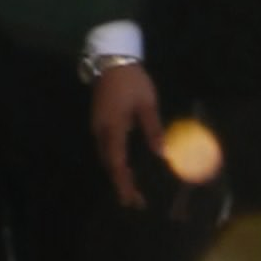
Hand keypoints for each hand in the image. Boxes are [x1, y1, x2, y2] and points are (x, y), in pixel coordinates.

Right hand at [89, 60, 163, 203]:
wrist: (111, 58)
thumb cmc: (132, 80)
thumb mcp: (147, 104)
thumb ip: (153, 129)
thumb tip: (162, 154)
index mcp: (113, 127)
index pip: (117, 162)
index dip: (123, 182)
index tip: (130, 200)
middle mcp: (101, 131)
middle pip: (109, 163)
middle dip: (121, 183)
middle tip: (136, 202)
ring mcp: (98, 126)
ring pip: (106, 157)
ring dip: (118, 174)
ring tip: (133, 190)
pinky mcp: (100, 122)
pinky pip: (107, 148)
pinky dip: (116, 162)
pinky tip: (126, 169)